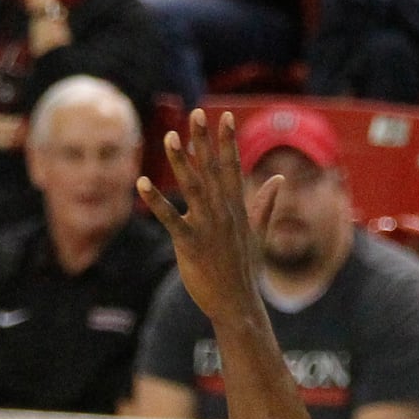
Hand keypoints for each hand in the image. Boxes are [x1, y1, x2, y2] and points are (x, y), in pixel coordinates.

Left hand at [139, 109, 278, 328]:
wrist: (237, 304)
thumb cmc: (244, 270)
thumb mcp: (257, 234)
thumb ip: (264, 204)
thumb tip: (279, 180)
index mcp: (236, 209)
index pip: (232, 168)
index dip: (227, 142)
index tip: (224, 116)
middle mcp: (223, 213)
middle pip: (212, 170)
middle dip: (203, 141)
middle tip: (196, 113)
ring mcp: (207, 228)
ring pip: (193, 188)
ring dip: (181, 162)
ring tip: (169, 137)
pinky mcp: (190, 245)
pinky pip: (170, 219)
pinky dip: (155, 201)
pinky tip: (140, 183)